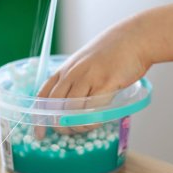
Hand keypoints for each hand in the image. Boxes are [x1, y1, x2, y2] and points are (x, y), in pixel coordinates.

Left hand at [35, 16, 150, 137]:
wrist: (134, 38)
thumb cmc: (110, 52)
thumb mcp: (84, 62)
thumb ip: (74, 80)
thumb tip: (67, 106)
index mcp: (65, 69)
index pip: (43, 95)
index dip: (39, 116)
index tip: (39, 133)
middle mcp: (73, 73)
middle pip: (55, 106)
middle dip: (58, 125)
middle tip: (66, 133)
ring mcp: (89, 78)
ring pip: (72, 111)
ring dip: (76, 125)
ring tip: (84, 127)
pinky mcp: (106, 83)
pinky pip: (94, 109)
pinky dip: (93, 121)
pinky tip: (97, 121)